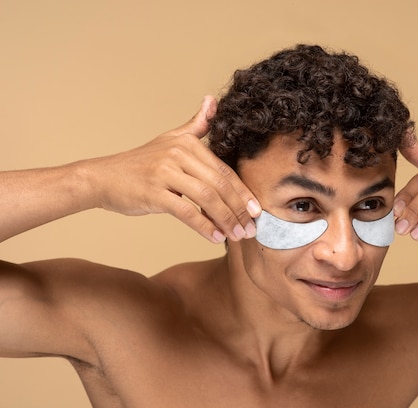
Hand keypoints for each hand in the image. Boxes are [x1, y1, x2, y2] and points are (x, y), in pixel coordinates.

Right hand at [89, 96, 260, 242]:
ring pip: (207, 198)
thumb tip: (212, 101)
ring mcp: (165, 173)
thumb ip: (195, 124)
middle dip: (239, 209)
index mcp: (187, 143)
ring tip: (236, 236)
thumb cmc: (139, 163)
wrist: (102, 178)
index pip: (223, 171)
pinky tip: (215, 237)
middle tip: (251, 229)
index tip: (257, 211)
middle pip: (219, 185)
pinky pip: (187, 212)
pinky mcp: (153, 192)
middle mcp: (178, 154)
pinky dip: (204, 226)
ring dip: (226, 220)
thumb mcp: (169, 139)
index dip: (243, 192)